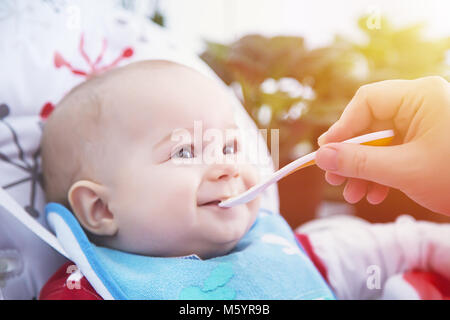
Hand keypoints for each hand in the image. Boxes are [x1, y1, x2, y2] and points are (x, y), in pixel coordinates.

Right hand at [315, 76, 449, 214]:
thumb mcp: (404, 170)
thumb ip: (358, 162)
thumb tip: (321, 157)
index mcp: (420, 97)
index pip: (367, 101)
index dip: (342, 128)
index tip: (325, 153)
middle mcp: (421, 105)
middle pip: (371, 124)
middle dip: (352, 156)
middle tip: (335, 179)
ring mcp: (425, 124)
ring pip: (381, 142)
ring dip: (364, 170)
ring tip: (354, 195)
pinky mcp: (428, 142)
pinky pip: (395, 152)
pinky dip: (382, 173)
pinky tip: (375, 194)